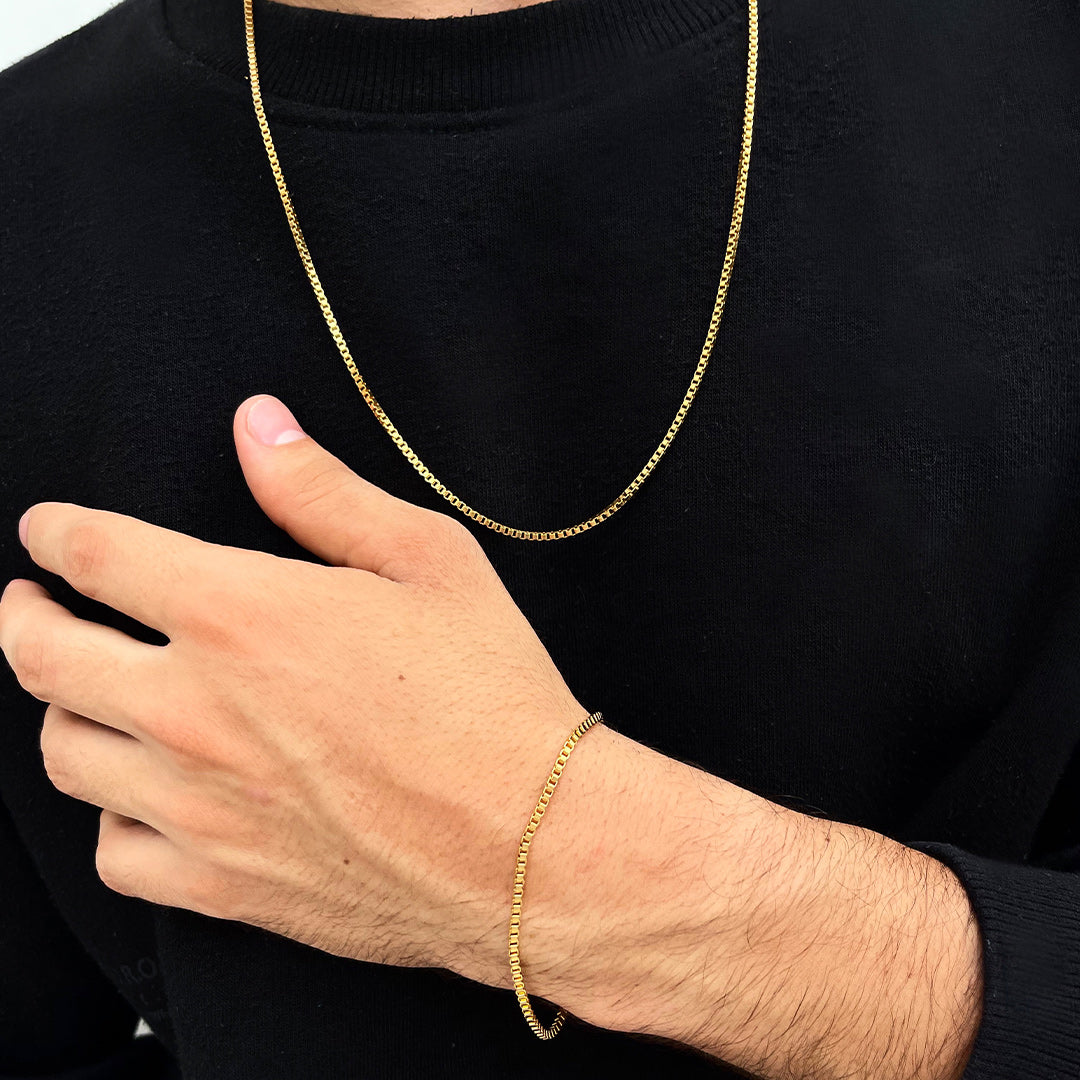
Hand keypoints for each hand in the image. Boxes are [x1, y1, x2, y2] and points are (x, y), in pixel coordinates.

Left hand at [0, 394, 591, 989]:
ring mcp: (198, 805)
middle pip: (43, 656)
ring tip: (83, 693)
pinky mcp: (221, 884)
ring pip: (65, 755)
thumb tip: (259, 426)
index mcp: (239, 614)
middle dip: (24, 615)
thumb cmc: (489, 697)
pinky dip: (112, 815)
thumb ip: (324, 492)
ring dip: (61, 710)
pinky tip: (142, 797)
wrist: (528, 843)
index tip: (48, 532)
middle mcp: (194, 710)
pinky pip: (116, 853)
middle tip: (31, 604)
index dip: (56, 533)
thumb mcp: (428, 560)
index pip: (97, 554)